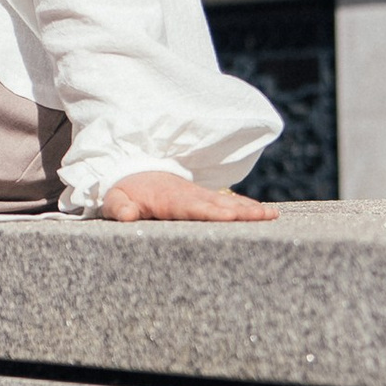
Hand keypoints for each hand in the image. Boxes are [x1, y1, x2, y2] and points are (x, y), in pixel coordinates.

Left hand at [99, 170, 276, 222]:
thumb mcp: (114, 198)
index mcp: (169, 199)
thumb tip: (127, 216)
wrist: (133, 168)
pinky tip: (265, 213)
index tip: (230, 216)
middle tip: (264, 217)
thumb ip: (118, 207)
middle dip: (242, 211)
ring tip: (272, 216)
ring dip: (250, 208)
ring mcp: (200, 195)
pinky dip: (247, 206)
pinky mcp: (205, 198)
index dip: (211, 212)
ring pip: (228, 201)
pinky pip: (229, 201)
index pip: (193, 207)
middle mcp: (189, 195)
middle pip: (218, 203)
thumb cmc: (125, 190)